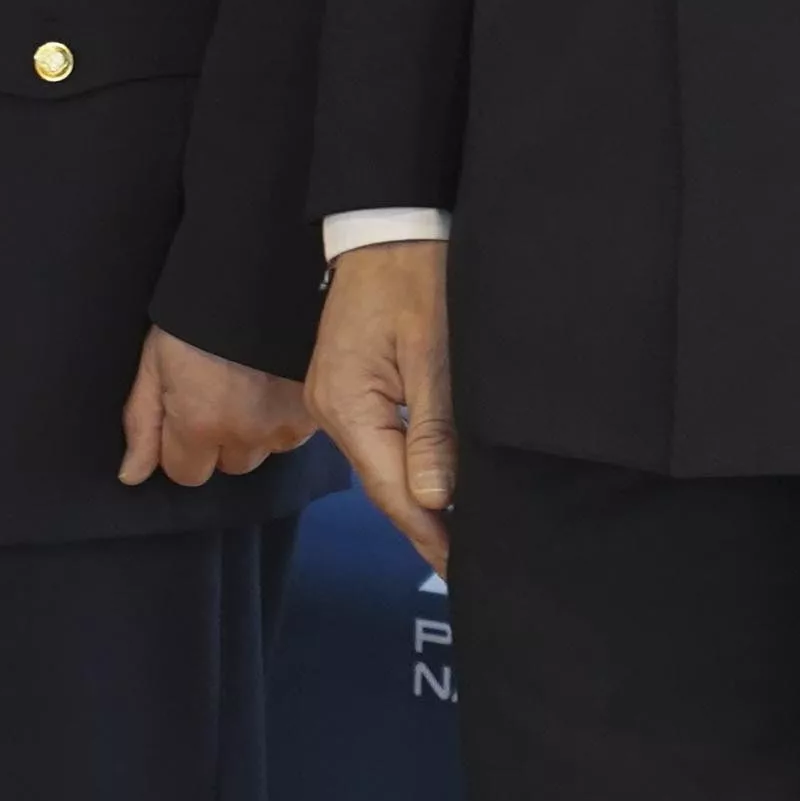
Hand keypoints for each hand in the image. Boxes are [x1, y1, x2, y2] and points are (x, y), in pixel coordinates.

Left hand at [120, 326, 319, 487]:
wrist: (261, 278)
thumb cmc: (194, 317)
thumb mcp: (154, 362)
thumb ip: (142, 423)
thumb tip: (131, 476)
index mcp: (201, 425)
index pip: (186, 474)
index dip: (180, 449)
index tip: (185, 417)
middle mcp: (246, 435)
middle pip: (228, 465)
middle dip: (220, 441)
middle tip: (220, 396)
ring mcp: (285, 425)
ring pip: (262, 452)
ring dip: (253, 432)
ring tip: (249, 387)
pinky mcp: (316, 412)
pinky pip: (292, 436)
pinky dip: (281, 419)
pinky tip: (274, 386)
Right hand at [311, 239, 458, 567]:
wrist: (388, 230)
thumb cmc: (416, 280)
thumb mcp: (435, 354)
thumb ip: (434, 429)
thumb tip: (434, 498)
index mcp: (347, 405)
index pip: (391, 488)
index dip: (429, 532)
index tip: (462, 570)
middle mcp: (331, 409)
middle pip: (381, 486)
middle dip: (424, 528)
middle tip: (468, 569)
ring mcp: (335, 400)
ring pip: (380, 468)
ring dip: (417, 504)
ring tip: (457, 542)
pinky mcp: (347, 389)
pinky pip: (379, 444)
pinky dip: (407, 473)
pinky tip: (434, 491)